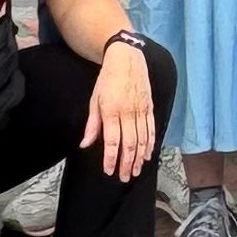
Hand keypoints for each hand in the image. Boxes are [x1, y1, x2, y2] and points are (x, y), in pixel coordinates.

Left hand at [81, 42, 157, 182]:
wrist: (127, 58)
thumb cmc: (107, 79)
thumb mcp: (94, 100)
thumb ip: (92, 124)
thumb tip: (85, 144)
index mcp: (111, 110)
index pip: (113, 140)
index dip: (111, 158)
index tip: (109, 171)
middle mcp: (128, 111)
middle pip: (129, 143)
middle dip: (126, 163)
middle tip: (124, 177)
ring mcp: (141, 109)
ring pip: (142, 139)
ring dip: (139, 157)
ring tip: (135, 171)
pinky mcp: (149, 106)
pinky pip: (151, 129)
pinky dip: (150, 144)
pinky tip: (147, 155)